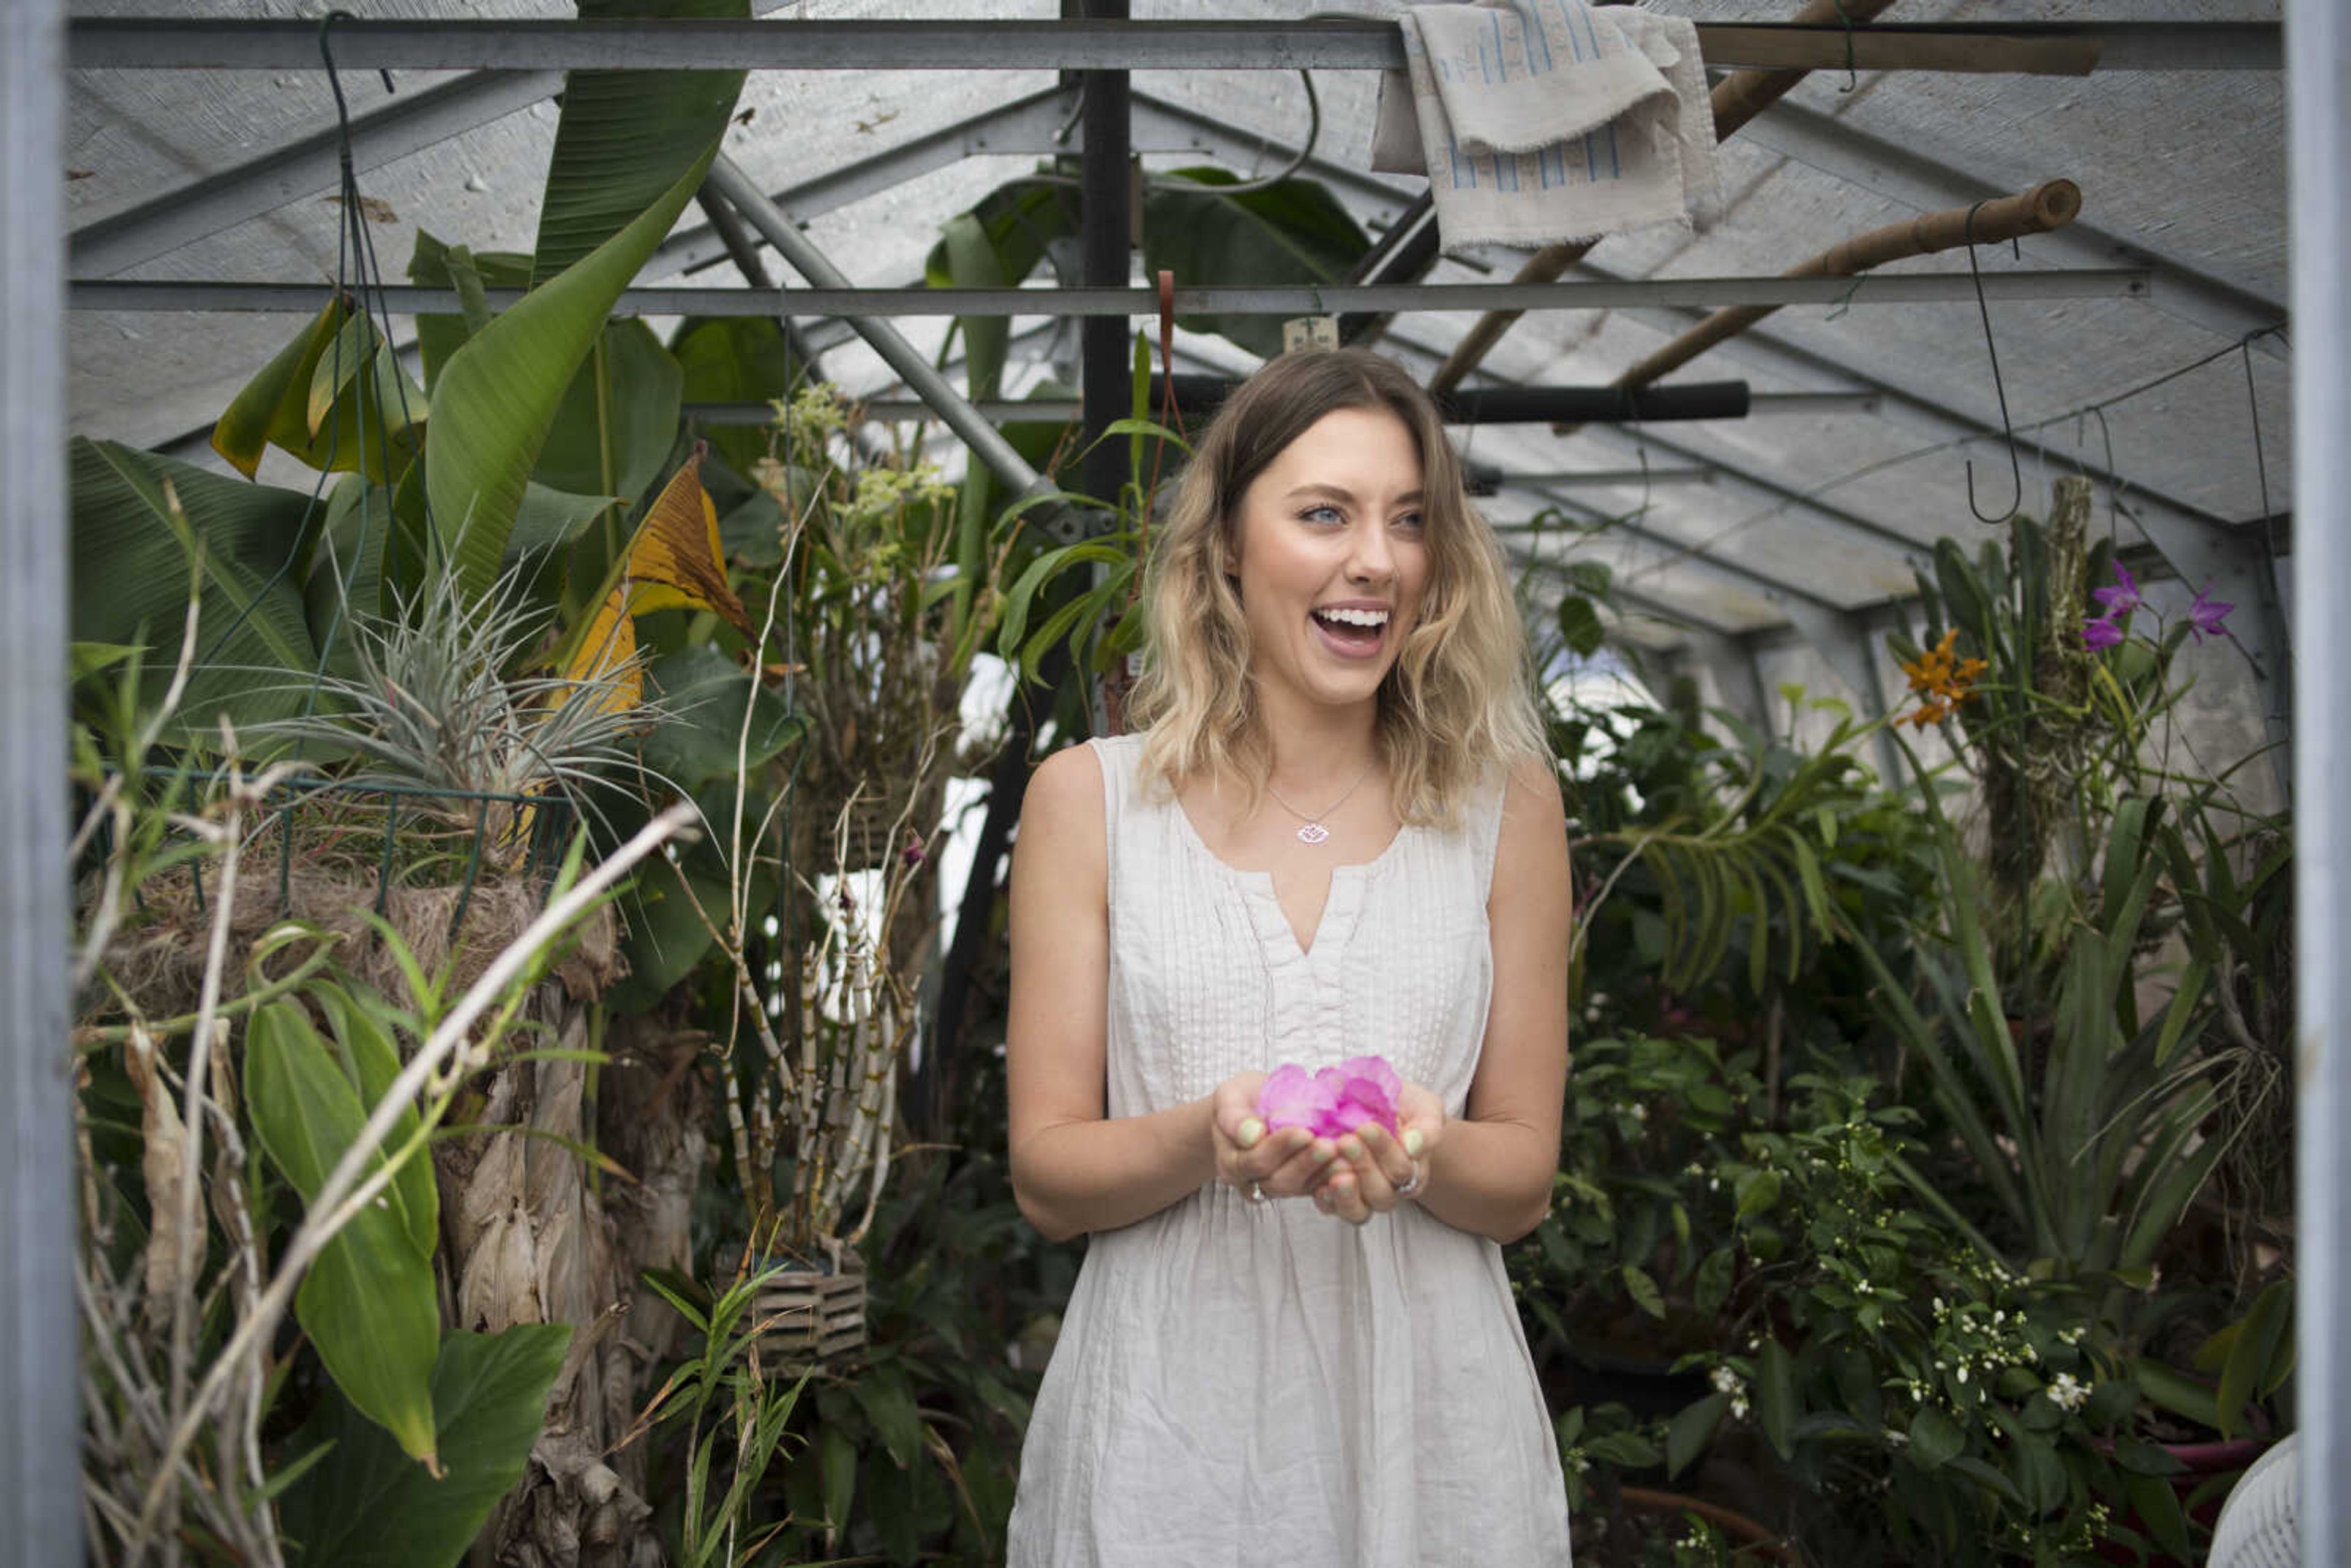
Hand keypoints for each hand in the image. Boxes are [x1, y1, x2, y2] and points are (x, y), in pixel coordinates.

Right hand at [1211, 1072, 1340, 1201]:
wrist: (1250, 1108)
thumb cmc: (1240, 1100)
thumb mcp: (1229, 1097)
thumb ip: (1234, 1116)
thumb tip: (1251, 1134)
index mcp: (1231, 1161)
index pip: (1255, 1160)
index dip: (1280, 1147)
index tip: (1304, 1131)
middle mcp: (1253, 1180)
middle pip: (1278, 1180)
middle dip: (1305, 1163)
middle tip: (1330, 1146)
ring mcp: (1277, 1184)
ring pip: (1300, 1187)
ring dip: (1323, 1173)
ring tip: (1345, 1156)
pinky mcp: (1300, 1184)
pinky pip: (1316, 1188)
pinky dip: (1333, 1178)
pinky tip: (1350, 1165)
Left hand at [1311, 1079, 1443, 1225]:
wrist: (1373, 1101)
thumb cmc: (1403, 1107)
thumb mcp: (1423, 1109)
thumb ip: (1426, 1129)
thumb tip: (1413, 1146)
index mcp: (1413, 1172)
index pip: (1402, 1170)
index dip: (1385, 1151)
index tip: (1367, 1127)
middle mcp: (1388, 1189)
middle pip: (1381, 1194)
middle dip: (1363, 1167)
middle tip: (1346, 1141)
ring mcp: (1361, 1196)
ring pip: (1358, 1210)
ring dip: (1345, 1192)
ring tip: (1333, 1165)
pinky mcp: (1335, 1195)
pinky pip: (1332, 1208)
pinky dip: (1325, 1199)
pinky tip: (1319, 1185)